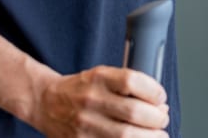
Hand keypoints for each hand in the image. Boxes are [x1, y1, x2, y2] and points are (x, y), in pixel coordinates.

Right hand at [33, 66, 168, 137]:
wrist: (45, 103)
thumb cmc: (80, 89)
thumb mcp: (101, 75)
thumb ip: (128, 85)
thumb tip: (159, 104)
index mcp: (98, 78)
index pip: (132, 81)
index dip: (154, 91)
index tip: (161, 98)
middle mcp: (91, 100)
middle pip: (134, 112)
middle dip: (157, 118)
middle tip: (162, 119)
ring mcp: (85, 124)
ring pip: (126, 135)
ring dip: (150, 137)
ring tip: (158, 135)